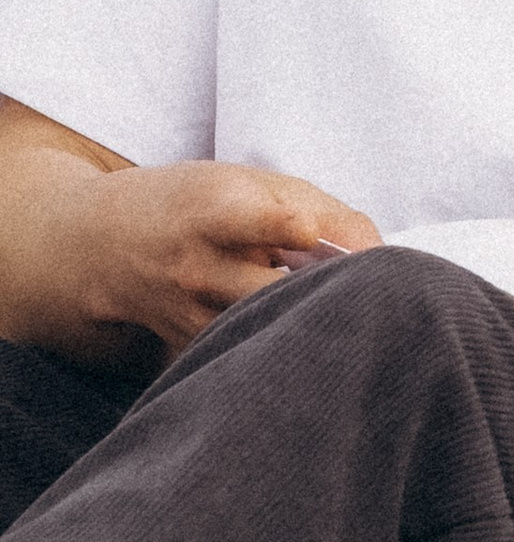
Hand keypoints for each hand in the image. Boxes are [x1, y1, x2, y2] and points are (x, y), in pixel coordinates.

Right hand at [22, 157, 380, 366]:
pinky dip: (282, 352)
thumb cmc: (198, 204)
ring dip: (310, 330)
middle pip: (272, 293)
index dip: (287, 227)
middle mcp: (198, 266)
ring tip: (350, 327)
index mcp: (216, 211)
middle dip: (323, 298)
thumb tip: (382, 254)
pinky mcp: (188, 350)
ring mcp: (190, 315)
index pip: (256, 220)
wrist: (104, 245)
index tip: (318, 237)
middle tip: (379, 302)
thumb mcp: (253, 184)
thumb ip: (325, 211)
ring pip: (263, 333)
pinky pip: (246, 356)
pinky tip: (307, 348)